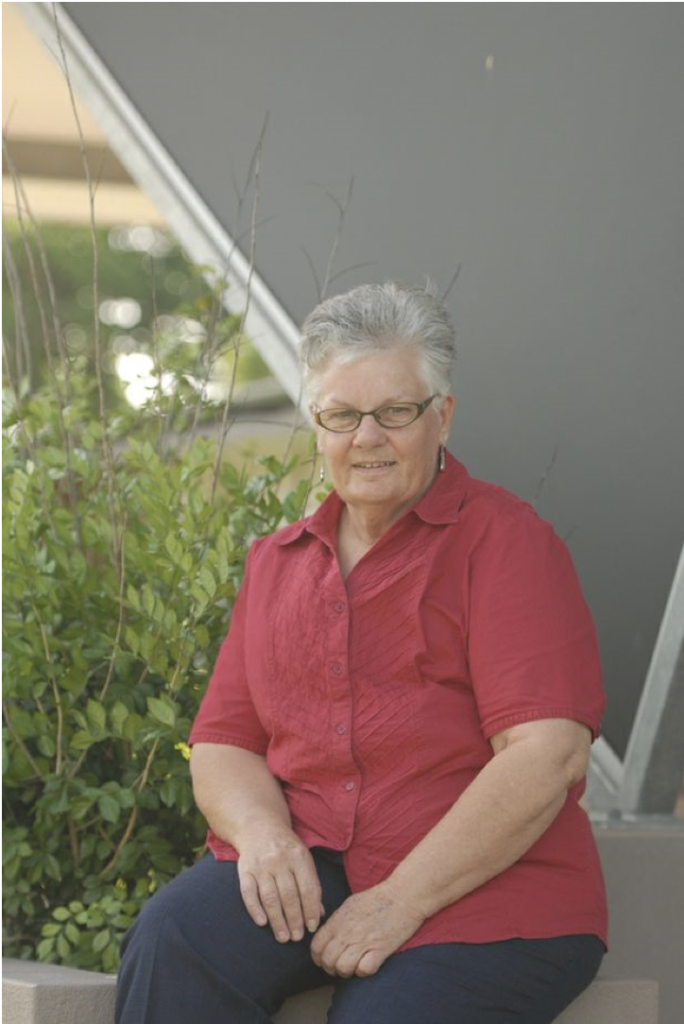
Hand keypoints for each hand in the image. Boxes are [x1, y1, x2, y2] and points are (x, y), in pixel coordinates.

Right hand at [237, 826, 323, 942]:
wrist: (258, 826)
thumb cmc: (286, 847)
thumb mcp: (303, 858)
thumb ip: (311, 883)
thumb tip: (319, 914)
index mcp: (298, 856)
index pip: (308, 888)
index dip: (311, 910)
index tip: (312, 927)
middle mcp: (279, 860)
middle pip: (289, 895)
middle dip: (295, 919)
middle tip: (297, 938)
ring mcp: (261, 865)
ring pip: (270, 897)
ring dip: (277, 920)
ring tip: (283, 937)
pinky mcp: (245, 870)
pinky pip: (248, 893)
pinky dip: (255, 909)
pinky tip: (262, 923)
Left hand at [310, 879, 425, 977]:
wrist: (403, 895)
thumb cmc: (378, 898)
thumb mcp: (351, 904)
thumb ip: (337, 920)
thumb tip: (327, 935)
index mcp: (339, 919)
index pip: (316, 946)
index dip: (318, 957)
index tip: (325, 960)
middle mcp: (348, 931)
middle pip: (327, 960)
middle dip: (331, 968)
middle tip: (340, 966)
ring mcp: (364, 941)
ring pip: (343, 968)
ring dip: (347, 971)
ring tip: (354, 966)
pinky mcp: (380, 949)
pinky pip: (364, 970)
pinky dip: (364, 971)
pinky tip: (368, 964)